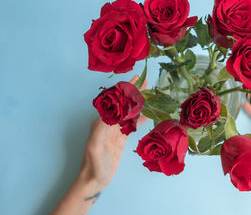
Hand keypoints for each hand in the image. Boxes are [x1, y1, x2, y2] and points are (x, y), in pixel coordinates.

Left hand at [79, 75, 147, 189]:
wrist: (94, 180)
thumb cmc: (93, 164)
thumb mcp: (95, 145)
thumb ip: (102, 127)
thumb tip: (113, 111)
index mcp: (101, 121)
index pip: (116, 101)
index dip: (126, 89)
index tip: (135, 78)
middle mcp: (108, 123)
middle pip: (124, 104)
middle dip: (134, 92)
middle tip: (146, 82)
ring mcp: (114, 130)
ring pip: (129, 113)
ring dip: (138, 103)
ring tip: (150, 94)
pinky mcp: (120, 138)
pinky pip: (132, 125)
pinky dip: (140, 118)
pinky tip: (148, 113)